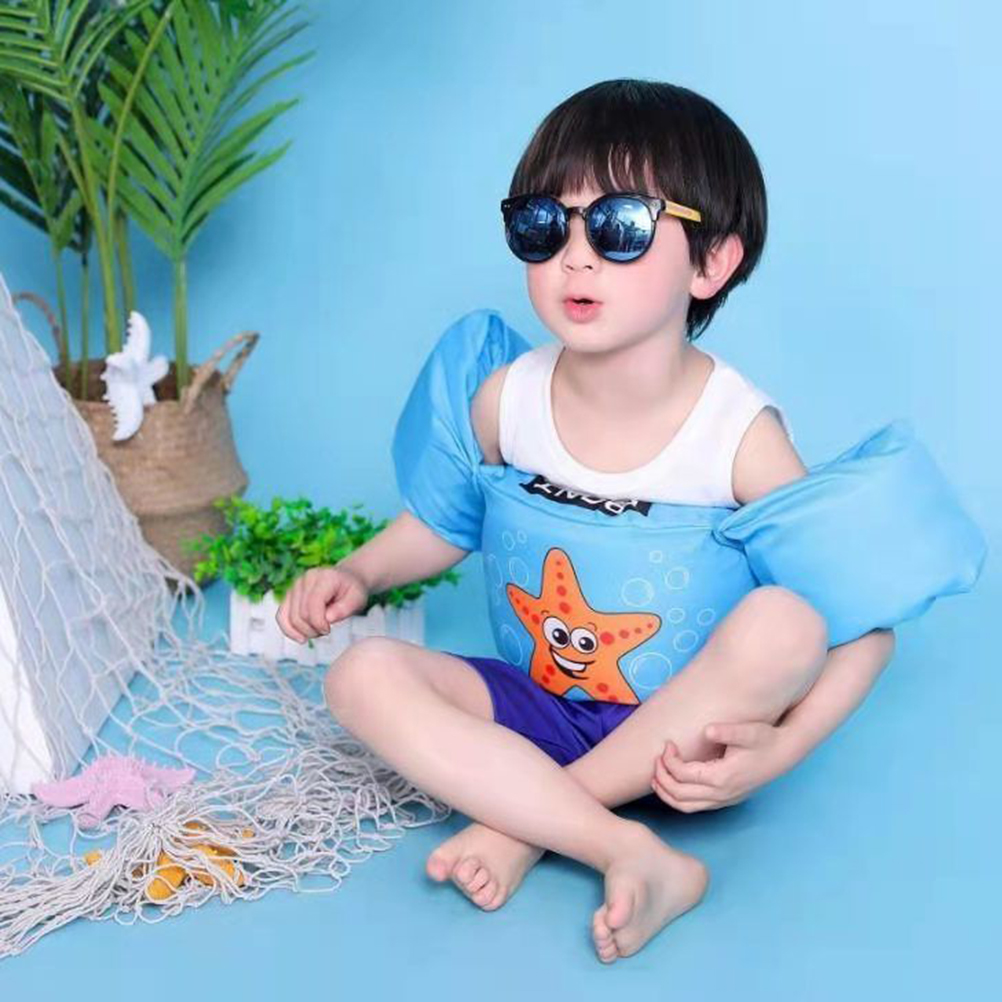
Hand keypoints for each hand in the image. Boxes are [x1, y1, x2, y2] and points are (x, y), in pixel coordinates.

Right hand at [276, 565, 369, 642]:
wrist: (346, 580)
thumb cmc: (352, 591)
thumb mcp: (358, 599)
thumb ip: (344, 609)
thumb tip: (327, 619)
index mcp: (324, 577)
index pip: (313, 604)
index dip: (319, 623)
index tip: (328, 630)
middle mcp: (306, 579)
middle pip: (300, 613)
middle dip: (312, 629)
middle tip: (325, 631)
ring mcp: (295, 586)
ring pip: (289, 617)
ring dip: (303, 631)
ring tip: (317, 632)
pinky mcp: (289, 595)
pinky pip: (281, 615)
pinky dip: (288, 630)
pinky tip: (300, 638)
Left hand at [651, 721, 792, 812]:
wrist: (785, 753)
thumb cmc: (765, 739)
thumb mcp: (748, 732)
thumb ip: (727, 731)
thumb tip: (708, 730)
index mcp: (723, 777)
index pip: (683, 775)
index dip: (669, 760)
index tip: (668, 743)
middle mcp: (722, 793)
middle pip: (679, 795)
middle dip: (662, 778)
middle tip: (656, 760)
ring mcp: (725, 799)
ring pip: (686, 806)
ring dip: (667, 794)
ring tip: (656, 777)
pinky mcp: (727, 799)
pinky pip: (696, 807)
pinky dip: (679, 799)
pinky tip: (674, 785)